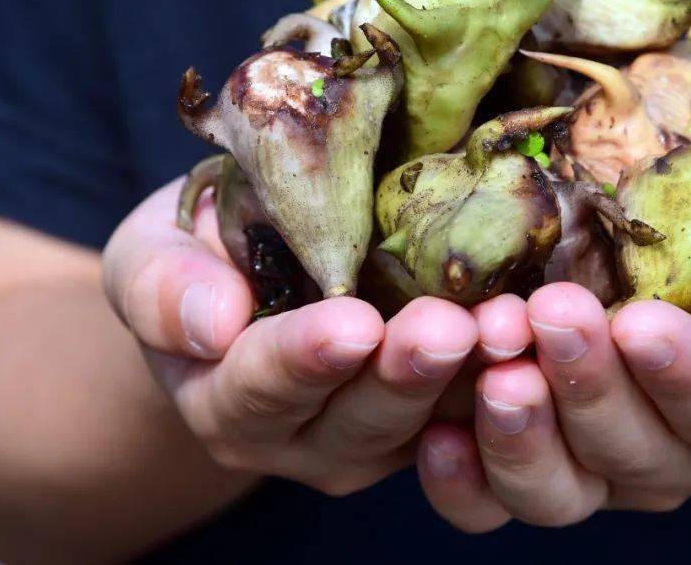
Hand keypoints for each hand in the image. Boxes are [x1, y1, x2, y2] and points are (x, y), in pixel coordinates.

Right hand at [103, 178, 494, 495]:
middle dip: (407, 373)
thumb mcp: (154, 251)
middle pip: (362, 419)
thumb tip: (210, 323)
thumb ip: (163, 288)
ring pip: (433, 423)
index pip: (263, 388)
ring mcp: (378, 438)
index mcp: (228, 400)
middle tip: (450, 326)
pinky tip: (536, 331)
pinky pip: (479, 412)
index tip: (352, 326)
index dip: (307, 359)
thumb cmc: (203, 253)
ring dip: (474, 378)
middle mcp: (304, 438)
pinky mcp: (437, 422)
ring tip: (510, 326)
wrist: (256, 271)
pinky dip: (509, 375)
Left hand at [414, 192, 690, 530]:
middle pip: (633, 451)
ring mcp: (603, 469)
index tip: (643, 322)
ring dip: (521, 438)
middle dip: (588, 387)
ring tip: (493, 372)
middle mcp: (681, 459)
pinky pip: (493, 499)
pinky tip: (436, 432)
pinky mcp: (538, 460)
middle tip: (548, 315)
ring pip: (559, 491)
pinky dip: (463, 478)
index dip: (686, 375)